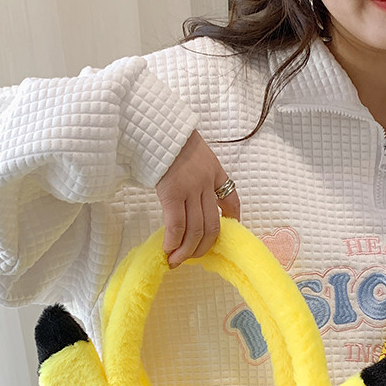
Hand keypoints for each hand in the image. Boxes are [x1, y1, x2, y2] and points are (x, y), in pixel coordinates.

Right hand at [155, 130, 240, 266]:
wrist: (153, 124)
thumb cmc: (166, 137)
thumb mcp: (193, 151)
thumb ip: (197, 171)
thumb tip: (190, 195)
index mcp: (215, 170)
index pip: (232, 199)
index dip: (233, 219)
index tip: (226, 231)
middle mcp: (206, 182)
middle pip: (213, 225)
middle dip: (204, 247)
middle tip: (192, 258)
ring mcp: (190, 188)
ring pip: (196, 230)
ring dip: (187, 251)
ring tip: (177, 261)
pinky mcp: (172, 192)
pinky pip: (177, 225)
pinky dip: (174, 242)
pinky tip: (168, 250)